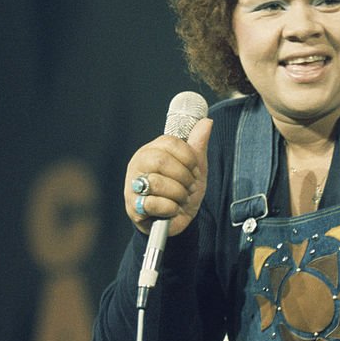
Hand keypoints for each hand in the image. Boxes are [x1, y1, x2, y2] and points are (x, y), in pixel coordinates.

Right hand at [124, 118, 212, 236]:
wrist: (175, 219)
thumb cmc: (181, 189)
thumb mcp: (193, 167)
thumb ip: (197, 145)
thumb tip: (207, 121)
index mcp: (151, 150)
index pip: (169, 142)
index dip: (188, 156)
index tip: (195, 169)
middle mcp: (138, 165)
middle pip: (161, 160)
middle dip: (183, 176)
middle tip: (190, 186)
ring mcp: (133, 186)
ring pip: (157, 183)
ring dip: (179, 194)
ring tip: (181, 199)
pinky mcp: (133, 207)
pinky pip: (153, 203)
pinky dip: (170, 208)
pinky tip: (172, 209)